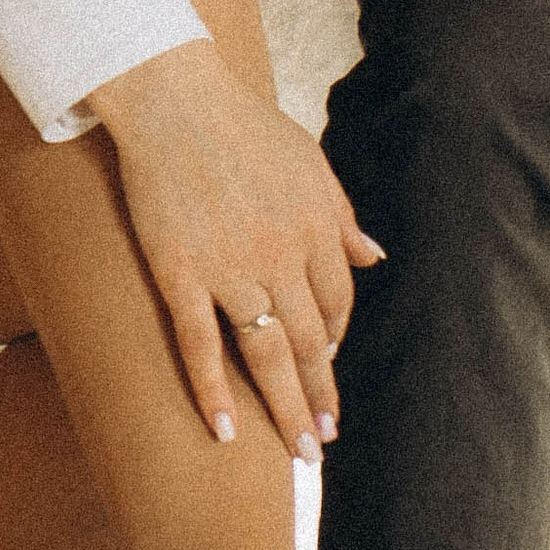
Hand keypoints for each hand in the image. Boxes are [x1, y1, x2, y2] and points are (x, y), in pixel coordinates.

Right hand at [86, 35, 382, 460]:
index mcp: (316, 223)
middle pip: (311, 339)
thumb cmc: (242, 126)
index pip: (338, 300)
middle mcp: (281, 251)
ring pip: (267, 353)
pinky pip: (200, 344)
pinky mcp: (180, 273)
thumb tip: (375, 258)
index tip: (329, 368)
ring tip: (298, 452)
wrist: (174, 98)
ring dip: (286, 408)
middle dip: (321, 394)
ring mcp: (230, 265)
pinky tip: (224, 430)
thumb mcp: (308, 161)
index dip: (336, 340)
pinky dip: (213, 391)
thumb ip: (341, 215)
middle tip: (325, 442)